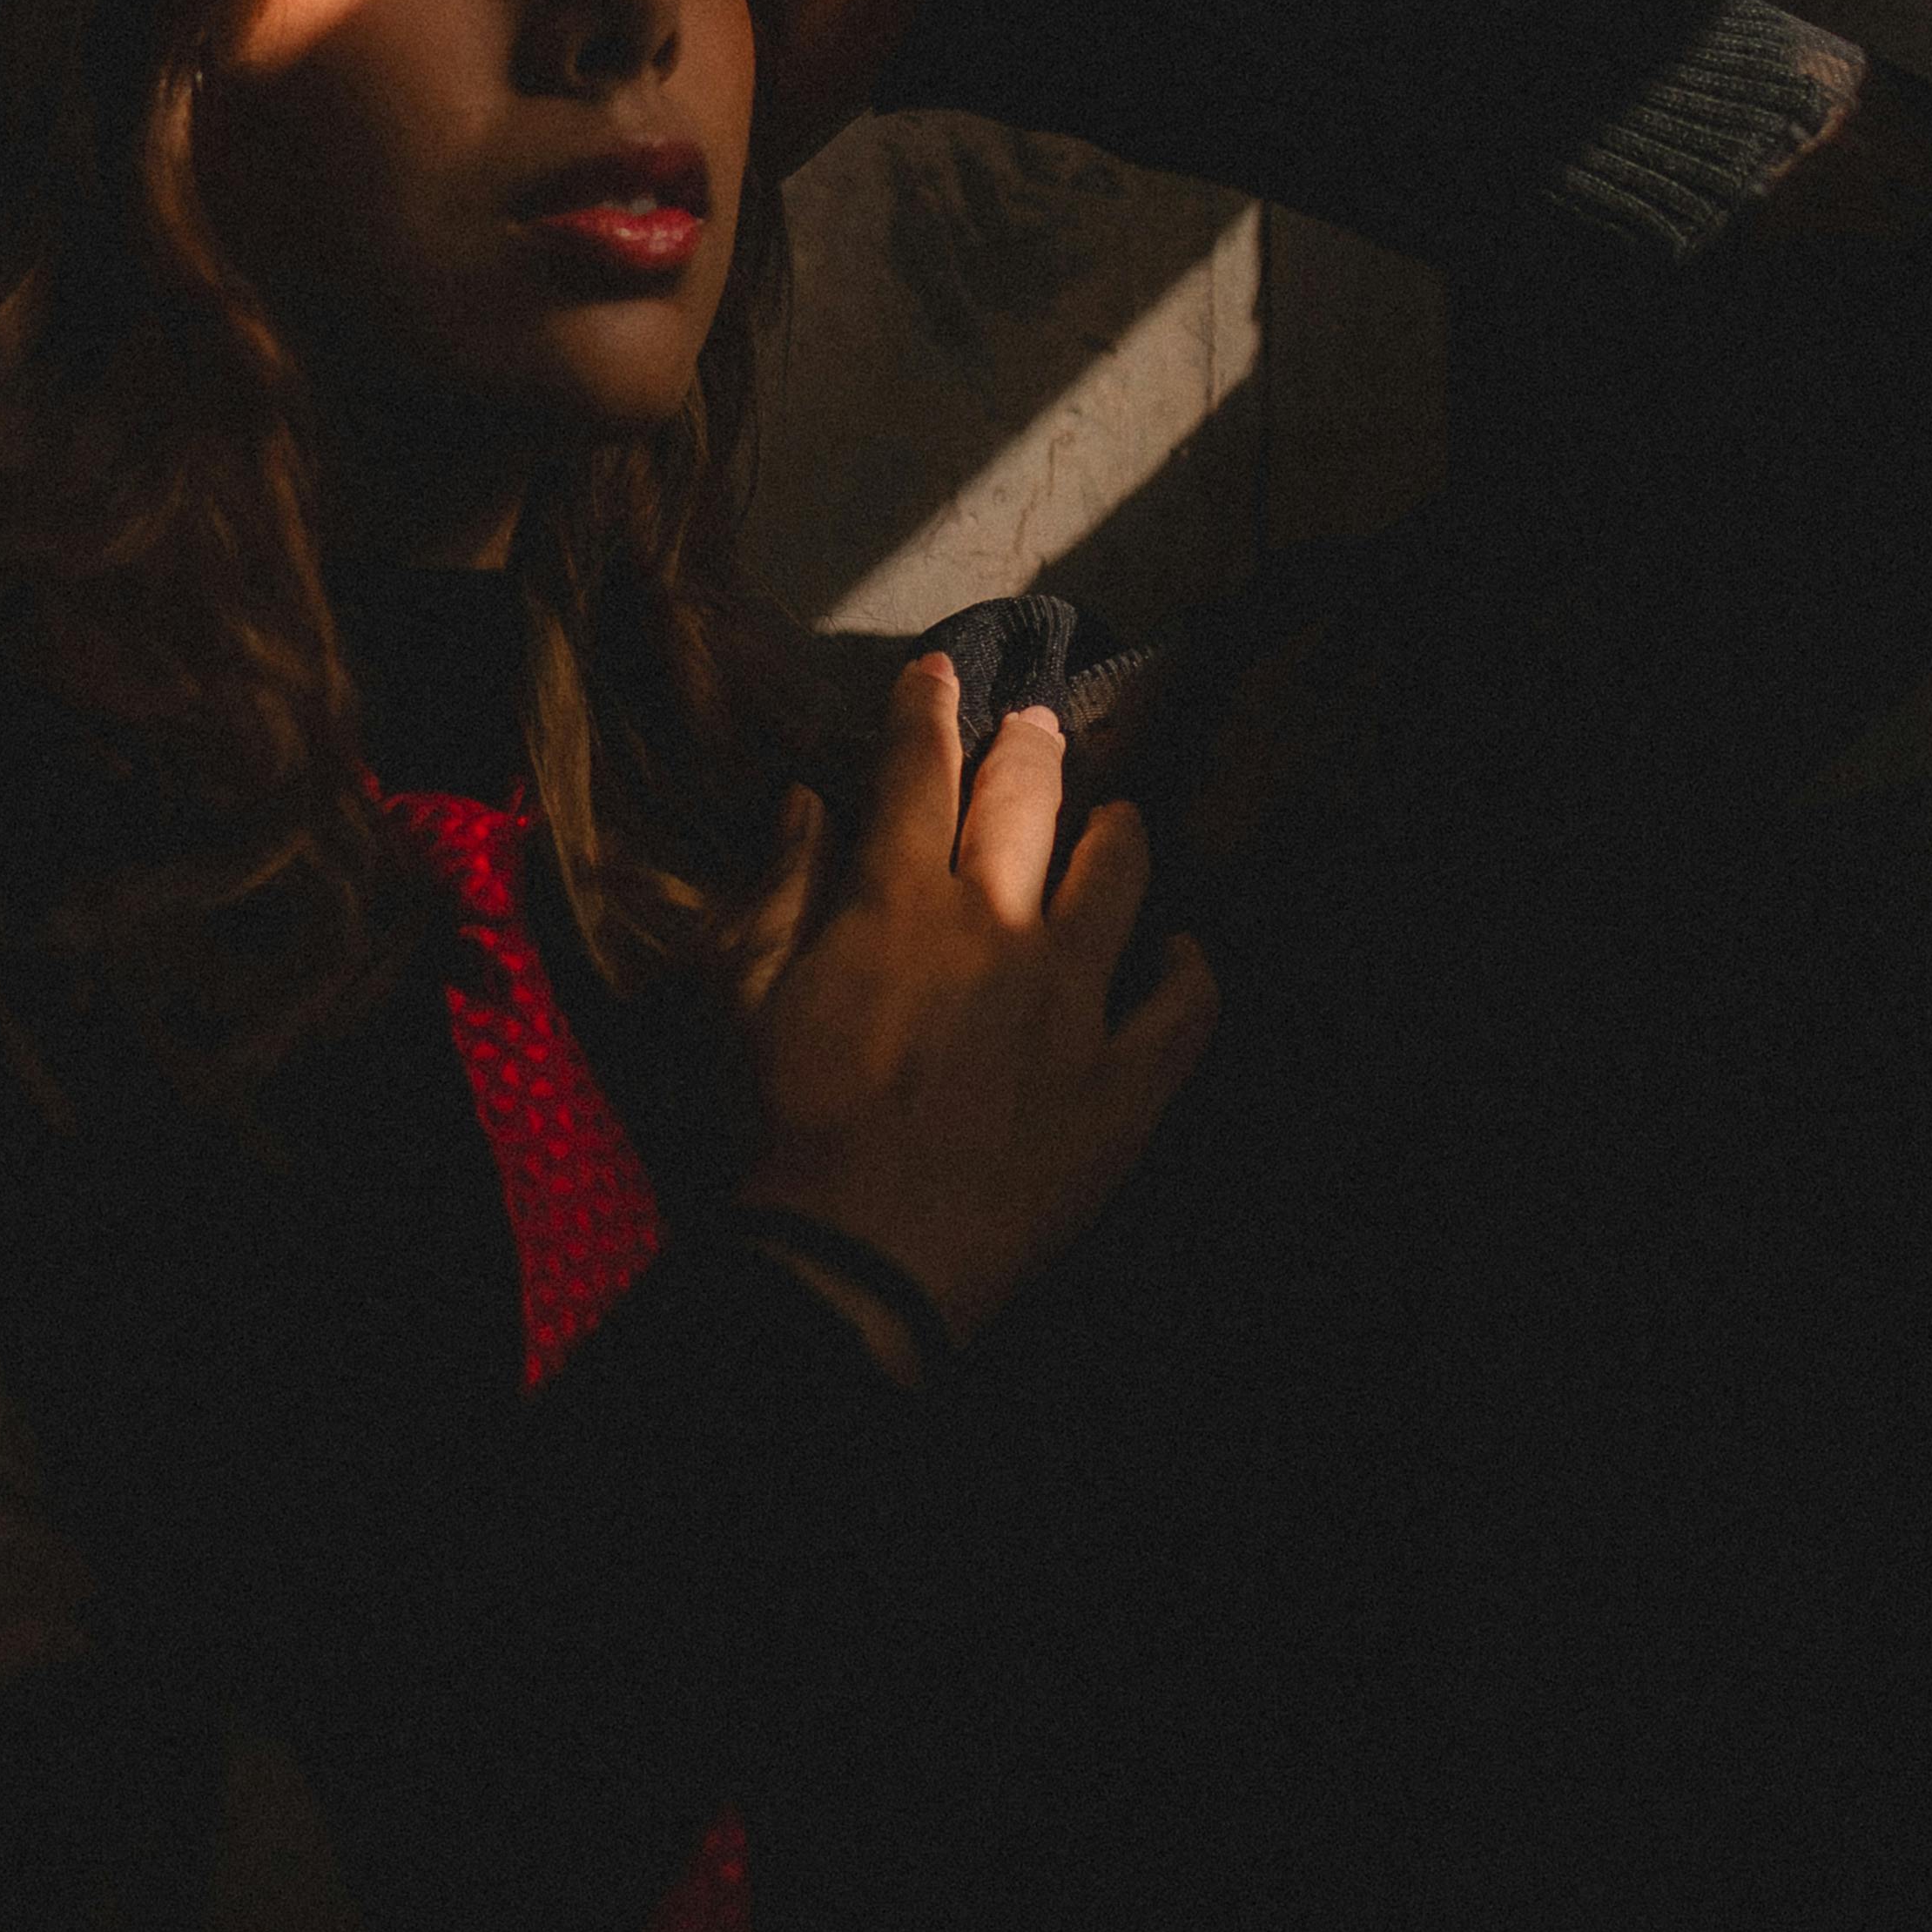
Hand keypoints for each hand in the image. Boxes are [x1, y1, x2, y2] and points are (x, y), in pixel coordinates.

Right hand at [731, 653, 1220, 1361]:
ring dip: (1117, 833)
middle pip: (1026, 799)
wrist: (859, 1260)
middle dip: (1029, 746)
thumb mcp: (743, 1000)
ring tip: (1120, 820)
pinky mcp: (1124, 1080)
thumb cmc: (782, 1130)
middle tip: (1035, 724)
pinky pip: (1183, 1005)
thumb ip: (778, 892)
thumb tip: (804, 805)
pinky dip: (1188, 969)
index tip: (941, 671)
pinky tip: (1182, 952)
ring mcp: (1072, 1000)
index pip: (915, 773)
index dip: (927, 711)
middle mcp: (995, 926)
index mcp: (895, 903)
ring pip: (1116, 876)